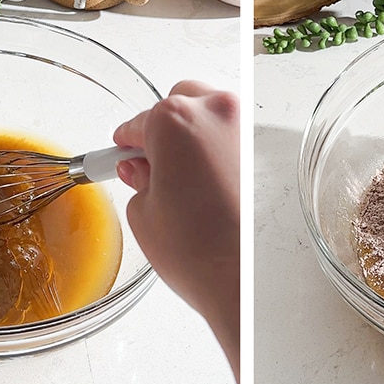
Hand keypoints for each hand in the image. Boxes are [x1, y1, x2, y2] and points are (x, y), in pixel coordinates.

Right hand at [113, 80, 240, 383]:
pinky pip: (232, 141)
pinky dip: (218, 153)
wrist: (243, 283)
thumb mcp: (142, 213)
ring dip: (194, 136)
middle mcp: (216, 113)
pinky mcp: (263, 156)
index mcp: (175, 119)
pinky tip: (205, 186)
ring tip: (179, 179)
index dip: (125, 142)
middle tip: (148, 163)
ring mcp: (245, 132)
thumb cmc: (196, 251)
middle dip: (163, 127)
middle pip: (180, 100)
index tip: (120, 152)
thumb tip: (142, 171)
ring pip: (211, 116)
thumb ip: (139, 179)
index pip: (138, 122)